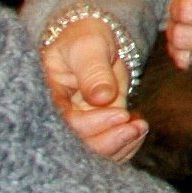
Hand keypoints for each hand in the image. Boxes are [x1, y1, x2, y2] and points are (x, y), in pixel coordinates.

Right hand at [40, 19, 146, 161]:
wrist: (96, 42)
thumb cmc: (85, 40)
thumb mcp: (88, 48)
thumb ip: (93, 71)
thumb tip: (102, 97)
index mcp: (51, 98)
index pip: (66, 123)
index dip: (92, 125)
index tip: (120, 114)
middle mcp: (63, 117)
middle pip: (79, 146)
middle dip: (108, 143)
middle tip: (135, 127)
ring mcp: (82, 124)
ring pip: (95, 152)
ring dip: (121, 145)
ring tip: (140, 127)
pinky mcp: (98, 127)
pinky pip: (109, 147)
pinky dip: (127, 144)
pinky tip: (139, 128)